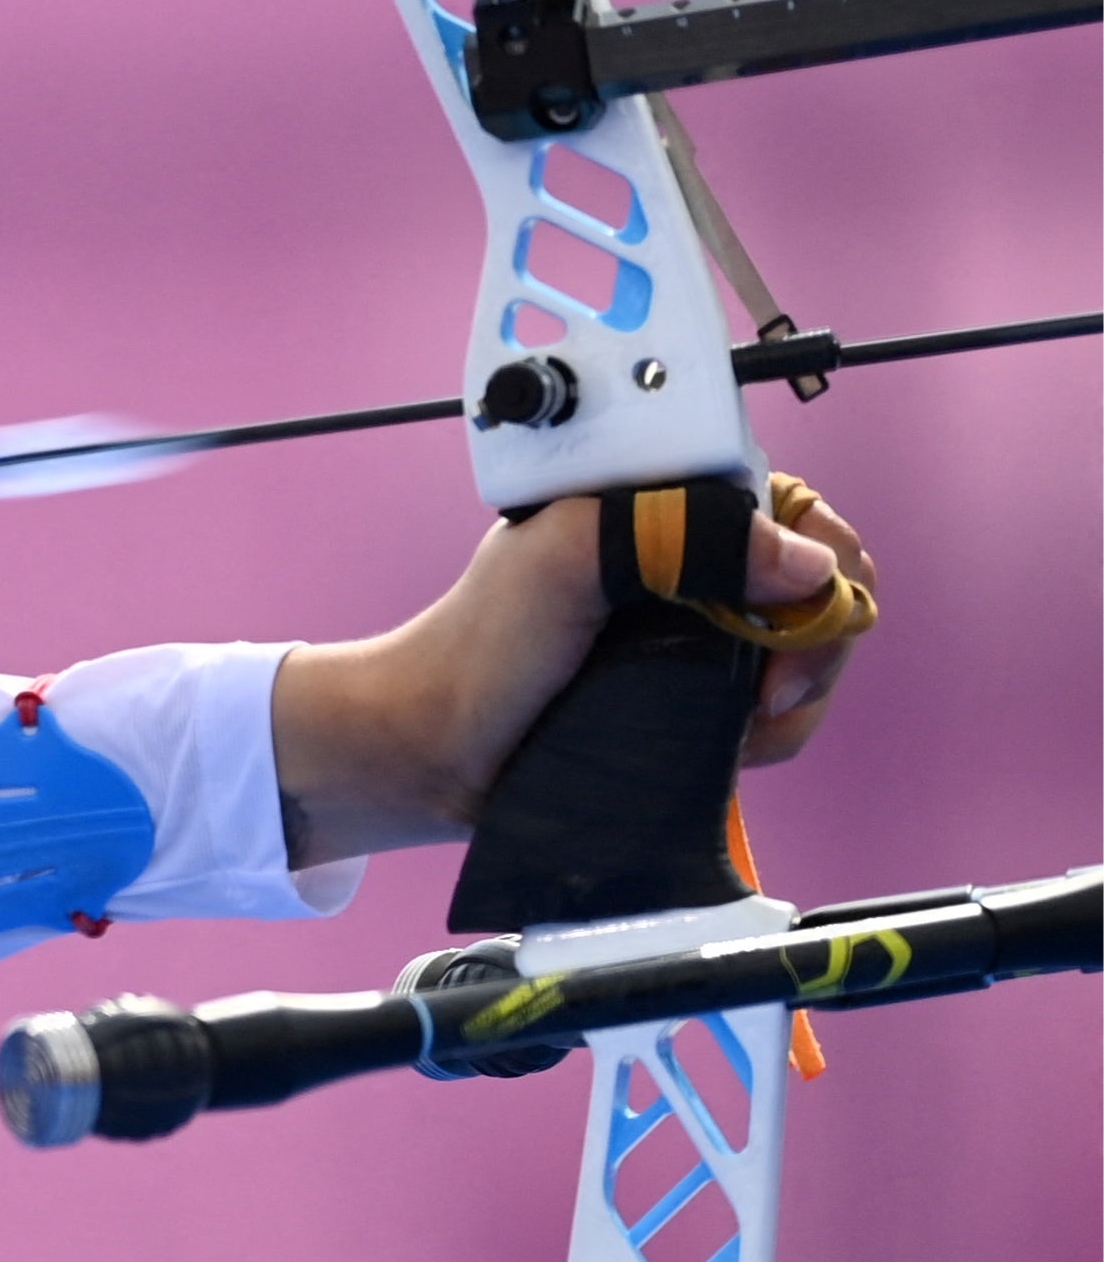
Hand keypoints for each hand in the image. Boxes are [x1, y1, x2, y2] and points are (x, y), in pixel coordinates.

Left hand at [269, 480, 872, 870]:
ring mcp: (702, 636)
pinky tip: (727, 748)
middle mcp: (696, 567)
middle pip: (824, 588)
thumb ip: (676, 531)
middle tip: (767, 692)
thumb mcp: (565, 554)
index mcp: (669, 511)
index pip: (799, 510)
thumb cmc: (482, 646)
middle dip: (815, 644)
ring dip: (794, 699)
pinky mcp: (699, 698)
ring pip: (811, 656)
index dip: (822, 562)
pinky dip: (771, 735)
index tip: (787, 617)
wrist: (436, 751)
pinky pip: (782, 713)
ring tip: (737, 728)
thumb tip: (805, 566)